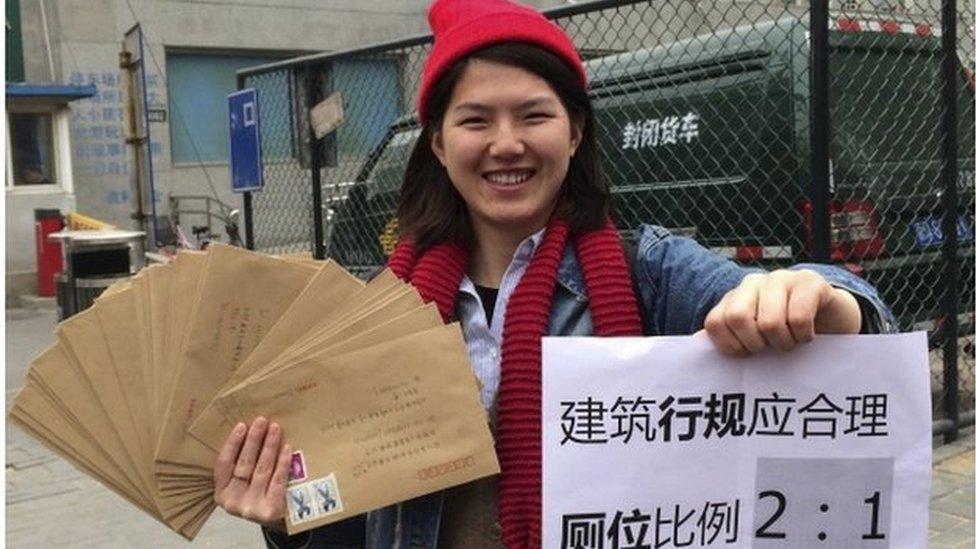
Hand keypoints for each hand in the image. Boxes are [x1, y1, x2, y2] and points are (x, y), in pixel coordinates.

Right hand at [213, 417, 291, 527]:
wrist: (276, 521)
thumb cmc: (258, 494)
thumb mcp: (243, 482)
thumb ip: (241, 463)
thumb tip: (250, 428)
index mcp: (221, 492)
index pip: (224, 464)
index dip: (233, 444)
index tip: (242, 425)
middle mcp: (232, 501)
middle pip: (245, 464)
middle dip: (254, 440)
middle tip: (262, 421)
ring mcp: (250, 507)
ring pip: (262, 469)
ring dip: (269, 446)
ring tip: (275, 428)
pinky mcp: (269, 511)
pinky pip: (278, 480)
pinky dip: (283, 462)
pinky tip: (286, 447)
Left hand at [703, 269, 860, 355]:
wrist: (833, 318)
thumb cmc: (787, 333)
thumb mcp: (755, 337)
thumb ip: (727, 339)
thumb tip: (695, 344)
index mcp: (734, 297)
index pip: (715, 322)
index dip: (730, 346)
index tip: (748, 355)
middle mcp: (753, 283)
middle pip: (738, 317)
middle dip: (756, 344)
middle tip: (771, 348)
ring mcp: (781, 278)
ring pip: (770, 321)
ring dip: (784, 343)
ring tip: (791, 342)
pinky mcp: (810, 282)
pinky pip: (799, 317)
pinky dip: (804, 336)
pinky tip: (808, 335)